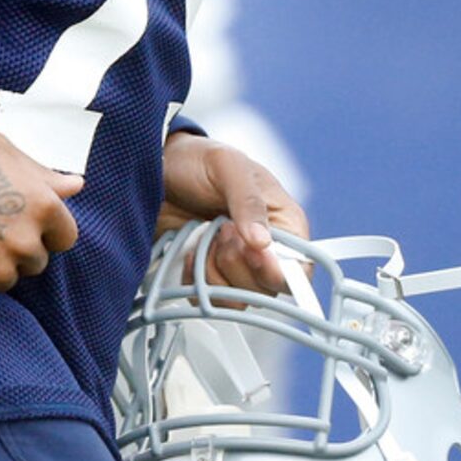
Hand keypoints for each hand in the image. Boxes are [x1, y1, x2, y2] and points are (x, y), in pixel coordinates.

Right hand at [0, 129, 82, 308]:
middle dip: (17, 249)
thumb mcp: (4, 152)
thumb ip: (43, 174)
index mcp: (44, 207)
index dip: (45, 230)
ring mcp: (0, 270)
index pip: (65, 237)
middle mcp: (27, 243)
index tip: (21, 222)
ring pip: (8, 280)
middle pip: (35, 261)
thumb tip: (75, 185)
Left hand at [156, 132, 307, 294]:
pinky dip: (195, 279)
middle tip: (220, 229)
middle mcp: (266, 250)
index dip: (277, 271)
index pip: (300, 270)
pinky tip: (191, 251)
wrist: (159, 168)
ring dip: (214, 272)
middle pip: (266, 290)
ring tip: (204, 237)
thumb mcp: (227, 167)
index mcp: (284, 222)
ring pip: (237, 299)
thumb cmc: (198, 160)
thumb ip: (247, 202)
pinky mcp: (211, 274)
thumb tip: (262, 241)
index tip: (251, 253)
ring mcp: (238, 265)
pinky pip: (209, 299)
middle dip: (236, 263)